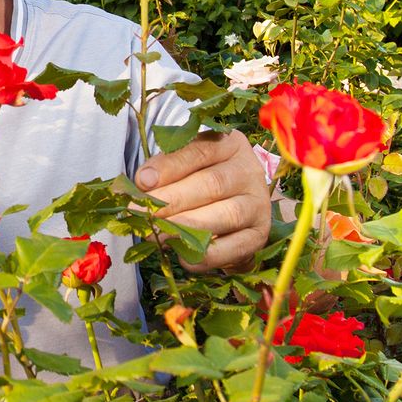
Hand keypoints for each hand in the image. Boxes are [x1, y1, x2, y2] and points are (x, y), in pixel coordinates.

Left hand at [136, 129, 270, 270]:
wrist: (233, 213)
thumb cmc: (198, 182)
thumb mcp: (182, 166)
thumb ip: (163, 170)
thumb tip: (143, 184)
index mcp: (229, 145)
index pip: (199, 151)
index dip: (169, 167)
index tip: (143, 182)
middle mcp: (248, 171)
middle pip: (212, 184)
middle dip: (172, 200)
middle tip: (142, 214)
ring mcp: (258, 204)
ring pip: (226, 214)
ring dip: (187, 227)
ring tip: (157, 235)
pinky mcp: (259, 235)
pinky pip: (234, 247)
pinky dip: (207, 255)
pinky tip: (182, 256)